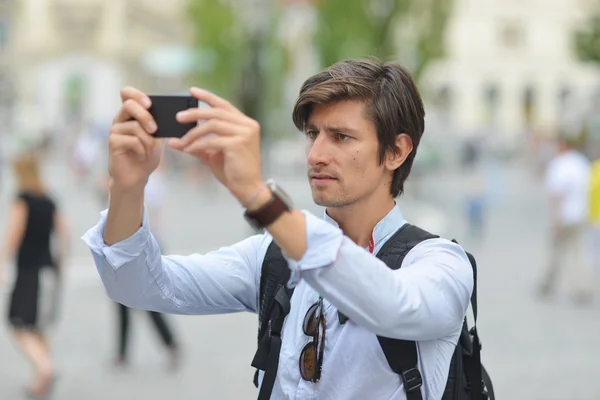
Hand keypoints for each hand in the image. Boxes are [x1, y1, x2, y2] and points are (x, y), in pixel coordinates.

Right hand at [108, 87, 163, 191]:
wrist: (137, 177)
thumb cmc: (147, 155)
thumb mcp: (156, 137)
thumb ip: (157, 124)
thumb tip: (166, 114)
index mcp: (130, 114)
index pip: (126, 93)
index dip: (136, 94)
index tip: (149, 103)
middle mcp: (120, 119)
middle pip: (129, 105)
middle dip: (146, 116)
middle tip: (154, 130)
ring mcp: (114, 130)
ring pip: (135, 126)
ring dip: (148, 141)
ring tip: (148, 151)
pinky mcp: (112, 142)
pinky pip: (132, 140)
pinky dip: (142, 150)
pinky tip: (141, 156)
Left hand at [168, 87, 263, 205]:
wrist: (248, 188)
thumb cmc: (233, 171)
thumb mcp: (212, 154)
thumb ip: (196, 144)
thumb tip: (174, 140)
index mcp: (245, 124)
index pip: (224, 105)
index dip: (207, 97)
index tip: (192, 91)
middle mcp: (247, 125)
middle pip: (216, 113)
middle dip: (195, 113)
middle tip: (179, 117)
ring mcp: (245, 133)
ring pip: (212, 125)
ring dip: (194, 133)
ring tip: (182, 140)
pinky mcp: (238, 144)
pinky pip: (212, 140)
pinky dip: (198, 144)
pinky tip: (189, 149)